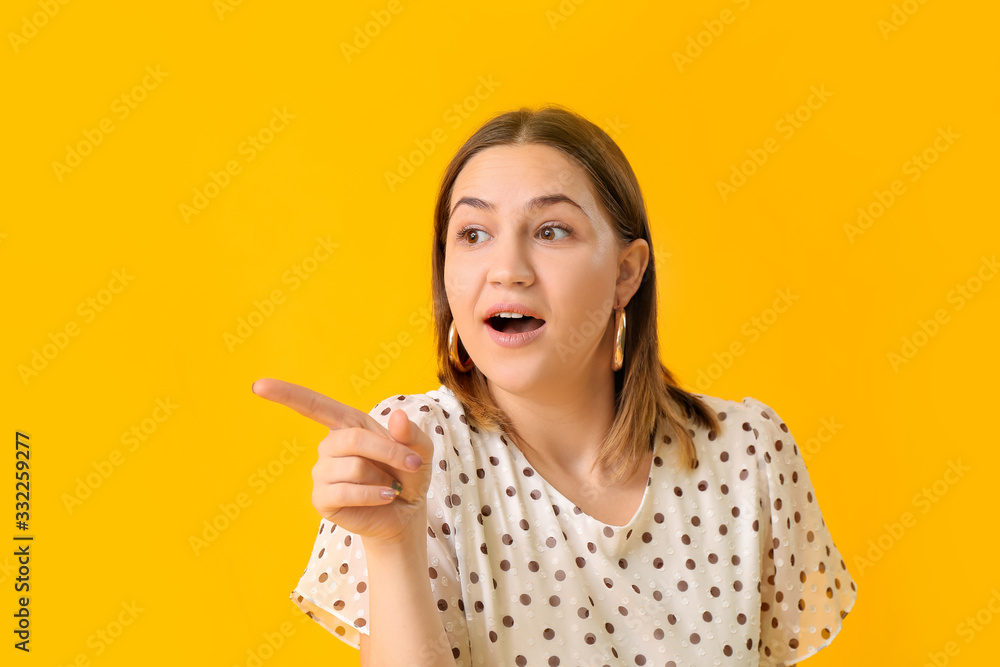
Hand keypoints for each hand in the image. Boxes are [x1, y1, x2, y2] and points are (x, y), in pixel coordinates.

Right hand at [251, 378, 433, 547]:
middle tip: (410, 465)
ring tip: (389, 486)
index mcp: (348, 425)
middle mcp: (330, 446)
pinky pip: (346, 491)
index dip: (286, 394)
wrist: (405, 514)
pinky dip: (372, 495)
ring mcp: (322, 473)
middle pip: (353, 439)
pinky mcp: (322, 499)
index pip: (313, 405)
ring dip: (382, 478)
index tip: (258, 385)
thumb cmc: (408, 476)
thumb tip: (398, 417)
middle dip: (389, 452)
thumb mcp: (419, 451)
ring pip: (353, 467)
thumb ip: (412, 434)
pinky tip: (384, 498)